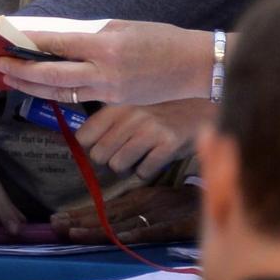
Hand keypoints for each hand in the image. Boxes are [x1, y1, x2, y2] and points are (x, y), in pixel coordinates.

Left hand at [0, 21, 211, 105]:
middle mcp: (104, 71)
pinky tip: (41, 86)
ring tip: (11, 79)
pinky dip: (56, 92)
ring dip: (32, 86)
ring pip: (61, 92)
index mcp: (106, 46)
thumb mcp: (123, 27)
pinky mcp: (115, 102)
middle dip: (21, 70)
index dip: (29, 42)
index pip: (57, 43)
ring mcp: (109, 90)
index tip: (8, 37)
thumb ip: (90, 35)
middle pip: (51, 75)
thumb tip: (58, 38)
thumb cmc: (161, 38)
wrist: (196, 66)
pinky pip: (79, 97)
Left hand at [53, 185, 198, 243]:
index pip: (102, 210)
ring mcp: (156, 216)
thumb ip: (130, 209)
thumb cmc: (179, 202)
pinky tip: (119, 237)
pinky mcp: (174, 226)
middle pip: (106, 217)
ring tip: (72, 232)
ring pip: (122, 225)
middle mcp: (141, 206)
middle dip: (79, 222)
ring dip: (96, 229)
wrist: (215, 198)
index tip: (57, 218)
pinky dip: (136, 234)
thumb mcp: (151, 201)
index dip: (79, 215)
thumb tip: (106, 220)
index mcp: (135, 200)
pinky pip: (153, 231)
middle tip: (55, 224)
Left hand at [74, 100, 213, 179]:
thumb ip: (107, 123)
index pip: (84, 136)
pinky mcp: (168, 144)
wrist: (198, 109)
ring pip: (118, 165)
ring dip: (126, 167)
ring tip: (137, 158)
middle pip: (98, 155)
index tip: (98, 148)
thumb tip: (82, 144)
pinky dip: (145, 172)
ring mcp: (149, 131)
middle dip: (107, 160)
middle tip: (121, 155)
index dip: (89, 147)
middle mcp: (129, 117)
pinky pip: (144, 171)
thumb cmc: (158, 112)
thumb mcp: (129, 109)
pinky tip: (152, 161)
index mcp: (115, 108)